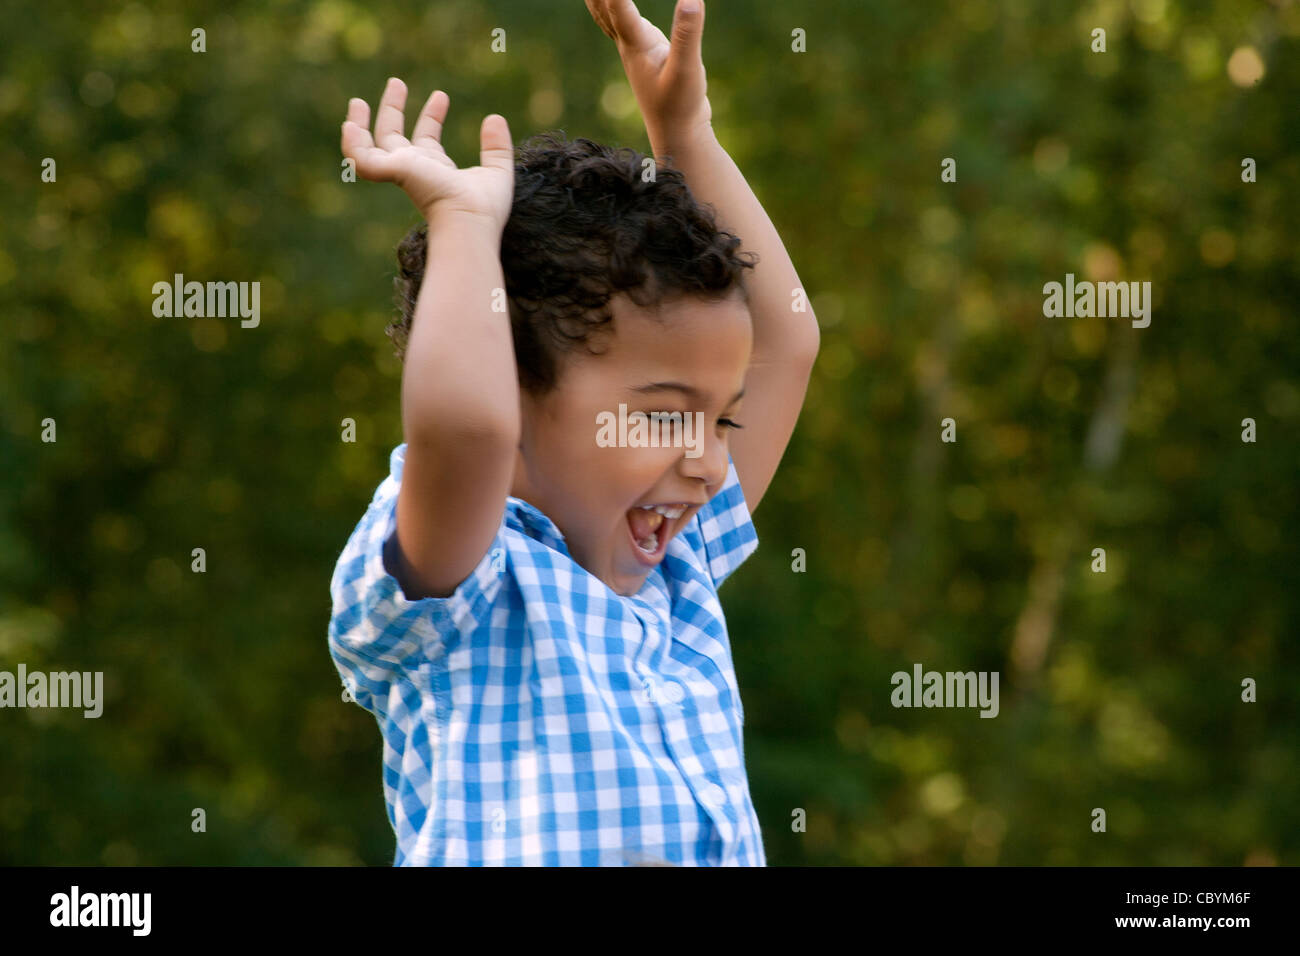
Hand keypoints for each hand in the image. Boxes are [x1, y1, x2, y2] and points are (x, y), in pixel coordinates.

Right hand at [341, 77, 513, 227]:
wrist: (470, 219)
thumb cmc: (483, 207)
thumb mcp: (497, 170)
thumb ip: (497, 145)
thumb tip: (495, 118)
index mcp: (436, 170)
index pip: (427, 139)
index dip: (432, 116)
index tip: (442, 96)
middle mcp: (414, 169)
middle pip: (394, 136)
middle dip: (393, 109)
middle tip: (397, 82)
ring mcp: (400, 169)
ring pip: (369, 146)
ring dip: (361, 123)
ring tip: (357, 100)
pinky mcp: (390, 170)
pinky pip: (360, 157)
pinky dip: (351, 143)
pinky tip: (349, 124)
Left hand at [585, 0, 712, 150]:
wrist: (678, 134)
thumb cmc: (682, 105)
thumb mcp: (689, 69)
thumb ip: (687, 33)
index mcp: (636, 46)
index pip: (617, 7)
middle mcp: (627, 45)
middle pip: (600, 6)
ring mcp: (632, 50)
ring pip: (604, 14)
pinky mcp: (642, 54)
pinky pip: (618, 21)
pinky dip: (611, 6)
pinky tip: (613, 3)